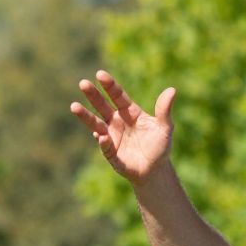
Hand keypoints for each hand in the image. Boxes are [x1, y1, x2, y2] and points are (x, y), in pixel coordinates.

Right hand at [70, 68, 174, 182]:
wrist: (155, 171)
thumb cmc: (160, 147)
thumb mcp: (165, 128)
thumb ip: (164, 110)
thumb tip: (172, 90)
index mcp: (129, 112)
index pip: (118, 95)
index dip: (109, 86)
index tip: (100, 75)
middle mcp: (117, 122)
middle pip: (102, 106)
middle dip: (93, 95)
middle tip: (83, 83)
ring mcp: (111, 137)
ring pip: (95, 124)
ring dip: (86, 116)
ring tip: (74, 106)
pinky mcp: (110, 153)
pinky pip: (105, 146)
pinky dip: (103, 142)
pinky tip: (102, 137)